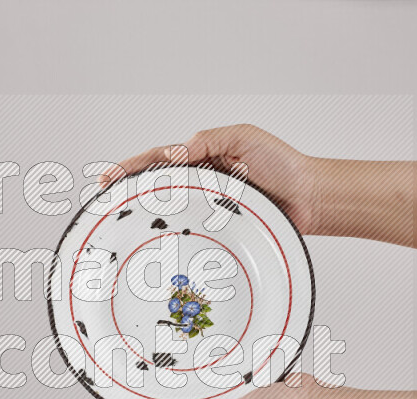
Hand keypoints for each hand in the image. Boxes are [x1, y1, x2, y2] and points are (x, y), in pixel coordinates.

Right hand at [99, 124, 316, 234]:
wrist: (310, 197)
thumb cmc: (283, 165)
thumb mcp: (245, 138)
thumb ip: (211, 140)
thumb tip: (179, 150)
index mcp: (203, 157)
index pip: (160, 159)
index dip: (132, 167)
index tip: (109, 177)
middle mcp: (203, 183)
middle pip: (158, 187)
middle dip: (130, 193)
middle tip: (106, 202)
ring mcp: (210, 208)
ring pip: (173, 211)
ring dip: (150, 216)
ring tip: (124, 222)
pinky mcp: (222, 229)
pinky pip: (195, 231)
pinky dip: (178, 235)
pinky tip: (163, 241)